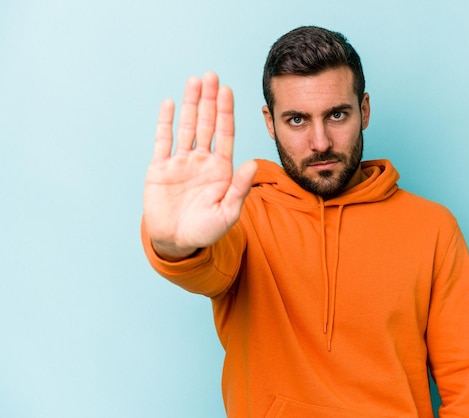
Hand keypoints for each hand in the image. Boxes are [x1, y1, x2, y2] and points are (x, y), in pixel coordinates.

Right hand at [143, 72, 257, 259]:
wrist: (176, 242)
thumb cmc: (206, 230)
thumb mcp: (227, 212)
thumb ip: (239, 188)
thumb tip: (252, 163)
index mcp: (221, 169)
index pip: (224, 134)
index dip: (226, 112)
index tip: (228, 90)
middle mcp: (202, 160)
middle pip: (206, 123)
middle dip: (209, 100)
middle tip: (211, 75)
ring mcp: (181, 162)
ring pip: (186, 127)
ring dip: (190, 104)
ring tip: (194, 81)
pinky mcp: (160, 168)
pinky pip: (163, 141)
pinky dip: (166, 122)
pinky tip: (169, 103)